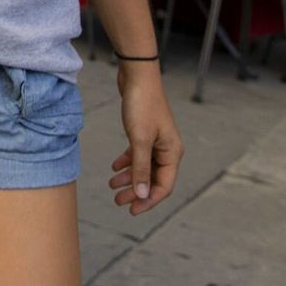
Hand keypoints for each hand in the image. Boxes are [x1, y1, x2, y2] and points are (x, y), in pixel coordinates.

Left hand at [108, 63, 182, 214]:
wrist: (137, 76)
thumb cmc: (142, 105)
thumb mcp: (139, 140)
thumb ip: (140, 168)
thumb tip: (142, 194)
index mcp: (172, 153)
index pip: (163, 186)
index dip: (148, 200)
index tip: (131, 210)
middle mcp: (168, 149)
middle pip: (153, 179)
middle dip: (136, 191)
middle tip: (117, 201)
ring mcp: (157, 141)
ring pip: (143, 167)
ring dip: (129, 178)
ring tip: (112, 186)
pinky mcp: (145, 132)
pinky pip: (137, 154)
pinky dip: (127, 162)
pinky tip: (114, 167)